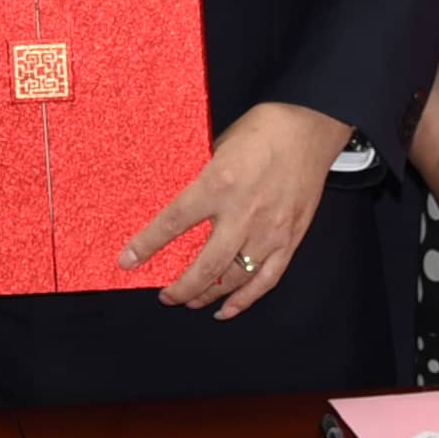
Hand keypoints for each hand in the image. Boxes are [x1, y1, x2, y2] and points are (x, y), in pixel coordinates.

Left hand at [123, 102, 350, 316]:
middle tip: (166, 296)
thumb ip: (204, 181)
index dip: (147, 245)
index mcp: (219, 185)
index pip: (174, 222)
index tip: (128, 261)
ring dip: (209, 295)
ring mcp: (270, 231)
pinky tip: (228, 309)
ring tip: (192, 302)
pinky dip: (246, 299)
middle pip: (206, 265)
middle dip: (181, 288)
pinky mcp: (290, 239)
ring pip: (235, 278)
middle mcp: (243, 213)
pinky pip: (266, 279)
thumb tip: (187, 206)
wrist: (310, 128)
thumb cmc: (264, 130)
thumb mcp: (220, 147)